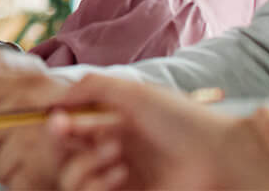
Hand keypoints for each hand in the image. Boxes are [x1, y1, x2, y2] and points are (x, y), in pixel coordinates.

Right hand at [49, 75, 268, 190]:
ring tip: (112, 150)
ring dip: (82, 163)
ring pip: (71, 179)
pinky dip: (94, 183)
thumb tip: (53, 100)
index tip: (56, 118)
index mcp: (112, 124)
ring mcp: (117, 180)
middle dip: (60, 142)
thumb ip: (90, 87)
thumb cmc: (177, 118)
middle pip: (63, 154)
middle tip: (67, 129)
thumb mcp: (132, 91)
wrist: (215, 154)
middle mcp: (111, 152)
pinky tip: (119, 171)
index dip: (57, 123)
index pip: (70, 127)